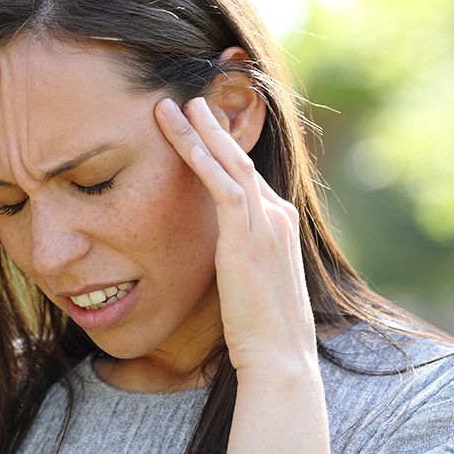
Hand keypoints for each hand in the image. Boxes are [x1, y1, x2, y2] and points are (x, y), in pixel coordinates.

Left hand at [153, 97, 315, 372]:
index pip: (245, 177)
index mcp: (278, 225)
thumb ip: (234, 261)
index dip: (221, 150)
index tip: (198, 127)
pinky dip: (199, 155)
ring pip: (228, 161)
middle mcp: (277, 215)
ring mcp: (265, 222)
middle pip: (239, 158)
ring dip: (200, 130)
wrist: (279, 356)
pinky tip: (179, 135)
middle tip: (188, 98)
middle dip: (213, 126)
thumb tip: (213, 259)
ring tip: (174, 105)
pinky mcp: (247, 234)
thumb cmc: (260, 331)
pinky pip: (220, 183)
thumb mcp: (246, 285)